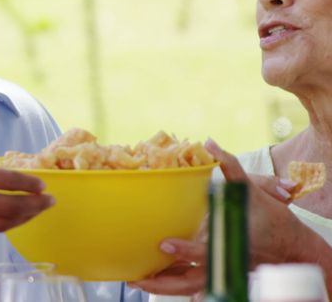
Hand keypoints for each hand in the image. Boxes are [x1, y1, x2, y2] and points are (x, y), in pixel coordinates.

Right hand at [0, 137, 53, 250]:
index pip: (4, 180)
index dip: (28, 183)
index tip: (41, 183)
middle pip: (12, 206)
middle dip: (36, 205)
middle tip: (50, 201)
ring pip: (3, 222)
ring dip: (25, 217)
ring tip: (38, 211)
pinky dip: (4, 224)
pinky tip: (10, 219)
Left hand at [131, 140, 305, 295]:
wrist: (293, 247)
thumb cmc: (273, 219)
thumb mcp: (252, 189)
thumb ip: (230, 166)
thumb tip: (210, 142)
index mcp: (231, 241)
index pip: (207, 251)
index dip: (186, 250)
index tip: (164, 244)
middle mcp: (224, 260)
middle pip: (191, 281)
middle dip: (164, 284)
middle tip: (136, 278)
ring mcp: (222, 271)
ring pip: (189, 288)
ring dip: (164, 287)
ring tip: (136, 282)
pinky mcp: (219, 274)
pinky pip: (192, 285)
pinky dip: (173, 285)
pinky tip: (151, 281)